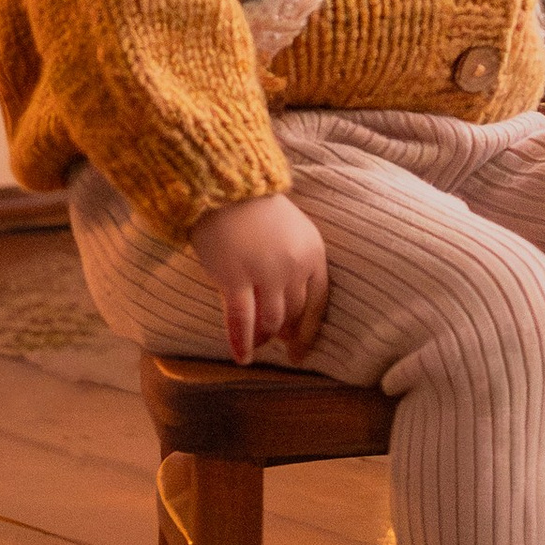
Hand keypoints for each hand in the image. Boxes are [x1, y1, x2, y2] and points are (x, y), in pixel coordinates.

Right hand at [188, 196, 329, 364]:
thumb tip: (288, 305)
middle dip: (284, 332)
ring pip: (269, 321)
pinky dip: (242, 342)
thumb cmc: (256, 209)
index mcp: (314, 253)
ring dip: (263, 338)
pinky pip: (242, 320)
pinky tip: (241, 357)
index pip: (319, 302)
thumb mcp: (293, 232)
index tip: (300, 351)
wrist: (225, 187)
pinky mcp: (235, 278)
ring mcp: (266, 274)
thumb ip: (296, 264)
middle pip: (293, 313)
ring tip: (255, 346)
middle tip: (273, 342)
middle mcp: (295, 267)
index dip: (309, 330)